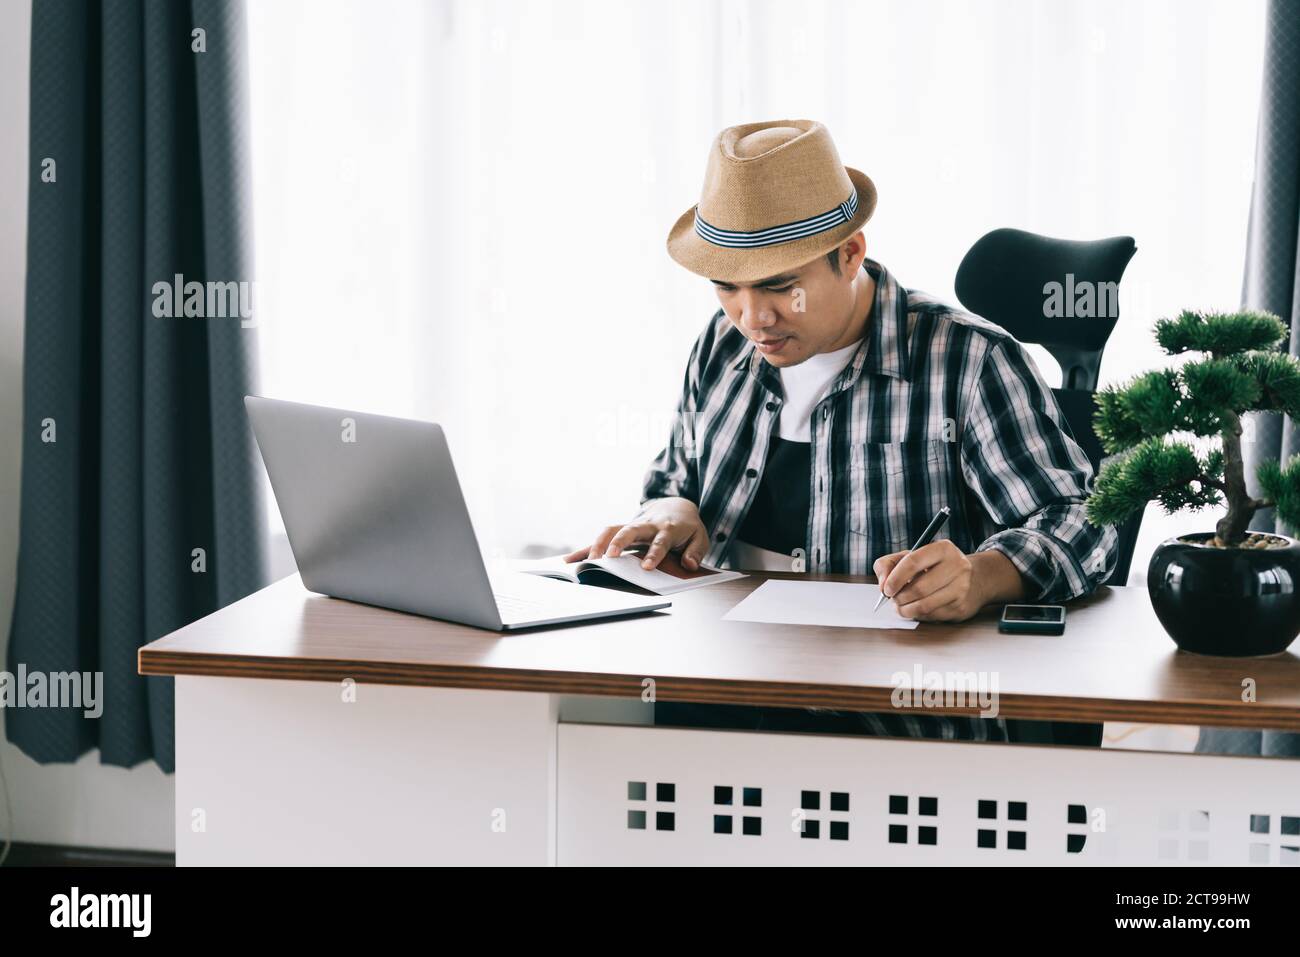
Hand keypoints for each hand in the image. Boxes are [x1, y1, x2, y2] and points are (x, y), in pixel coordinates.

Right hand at [563, 497, 709, 570]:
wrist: (676, 507)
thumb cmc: (687, 528)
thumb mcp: (700, 538)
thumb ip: (695, 552)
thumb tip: (689, 564)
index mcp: (668, 528)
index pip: (660, 541)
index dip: (654, 554)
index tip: (647, 568)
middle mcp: (646, 525)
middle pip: (630, 530)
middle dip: (619, 542)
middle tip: (610, 557)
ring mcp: (631, 526)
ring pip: (611, 531)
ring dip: (598, 545)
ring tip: (587, 562)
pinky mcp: (620, 531)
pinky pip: (601, 539)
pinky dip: (585, 549)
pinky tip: (570, 560)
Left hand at [873, 541, 1025, 621]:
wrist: (971, 580)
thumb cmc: (932, 567)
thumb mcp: (911, 557)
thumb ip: (888, 564)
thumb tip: (882, 584)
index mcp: (943, 548)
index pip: (913, 562)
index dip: (895, 578)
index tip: (886, 589)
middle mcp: (957, 566)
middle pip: (918, 588)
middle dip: (900, 598)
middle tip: (893, 599)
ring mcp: (962, 588)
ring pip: (925, 606)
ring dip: (906, 610)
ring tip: (901, 607)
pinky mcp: (961, 607)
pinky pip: (932, 616)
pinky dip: (918, 615)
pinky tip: (917, 609)